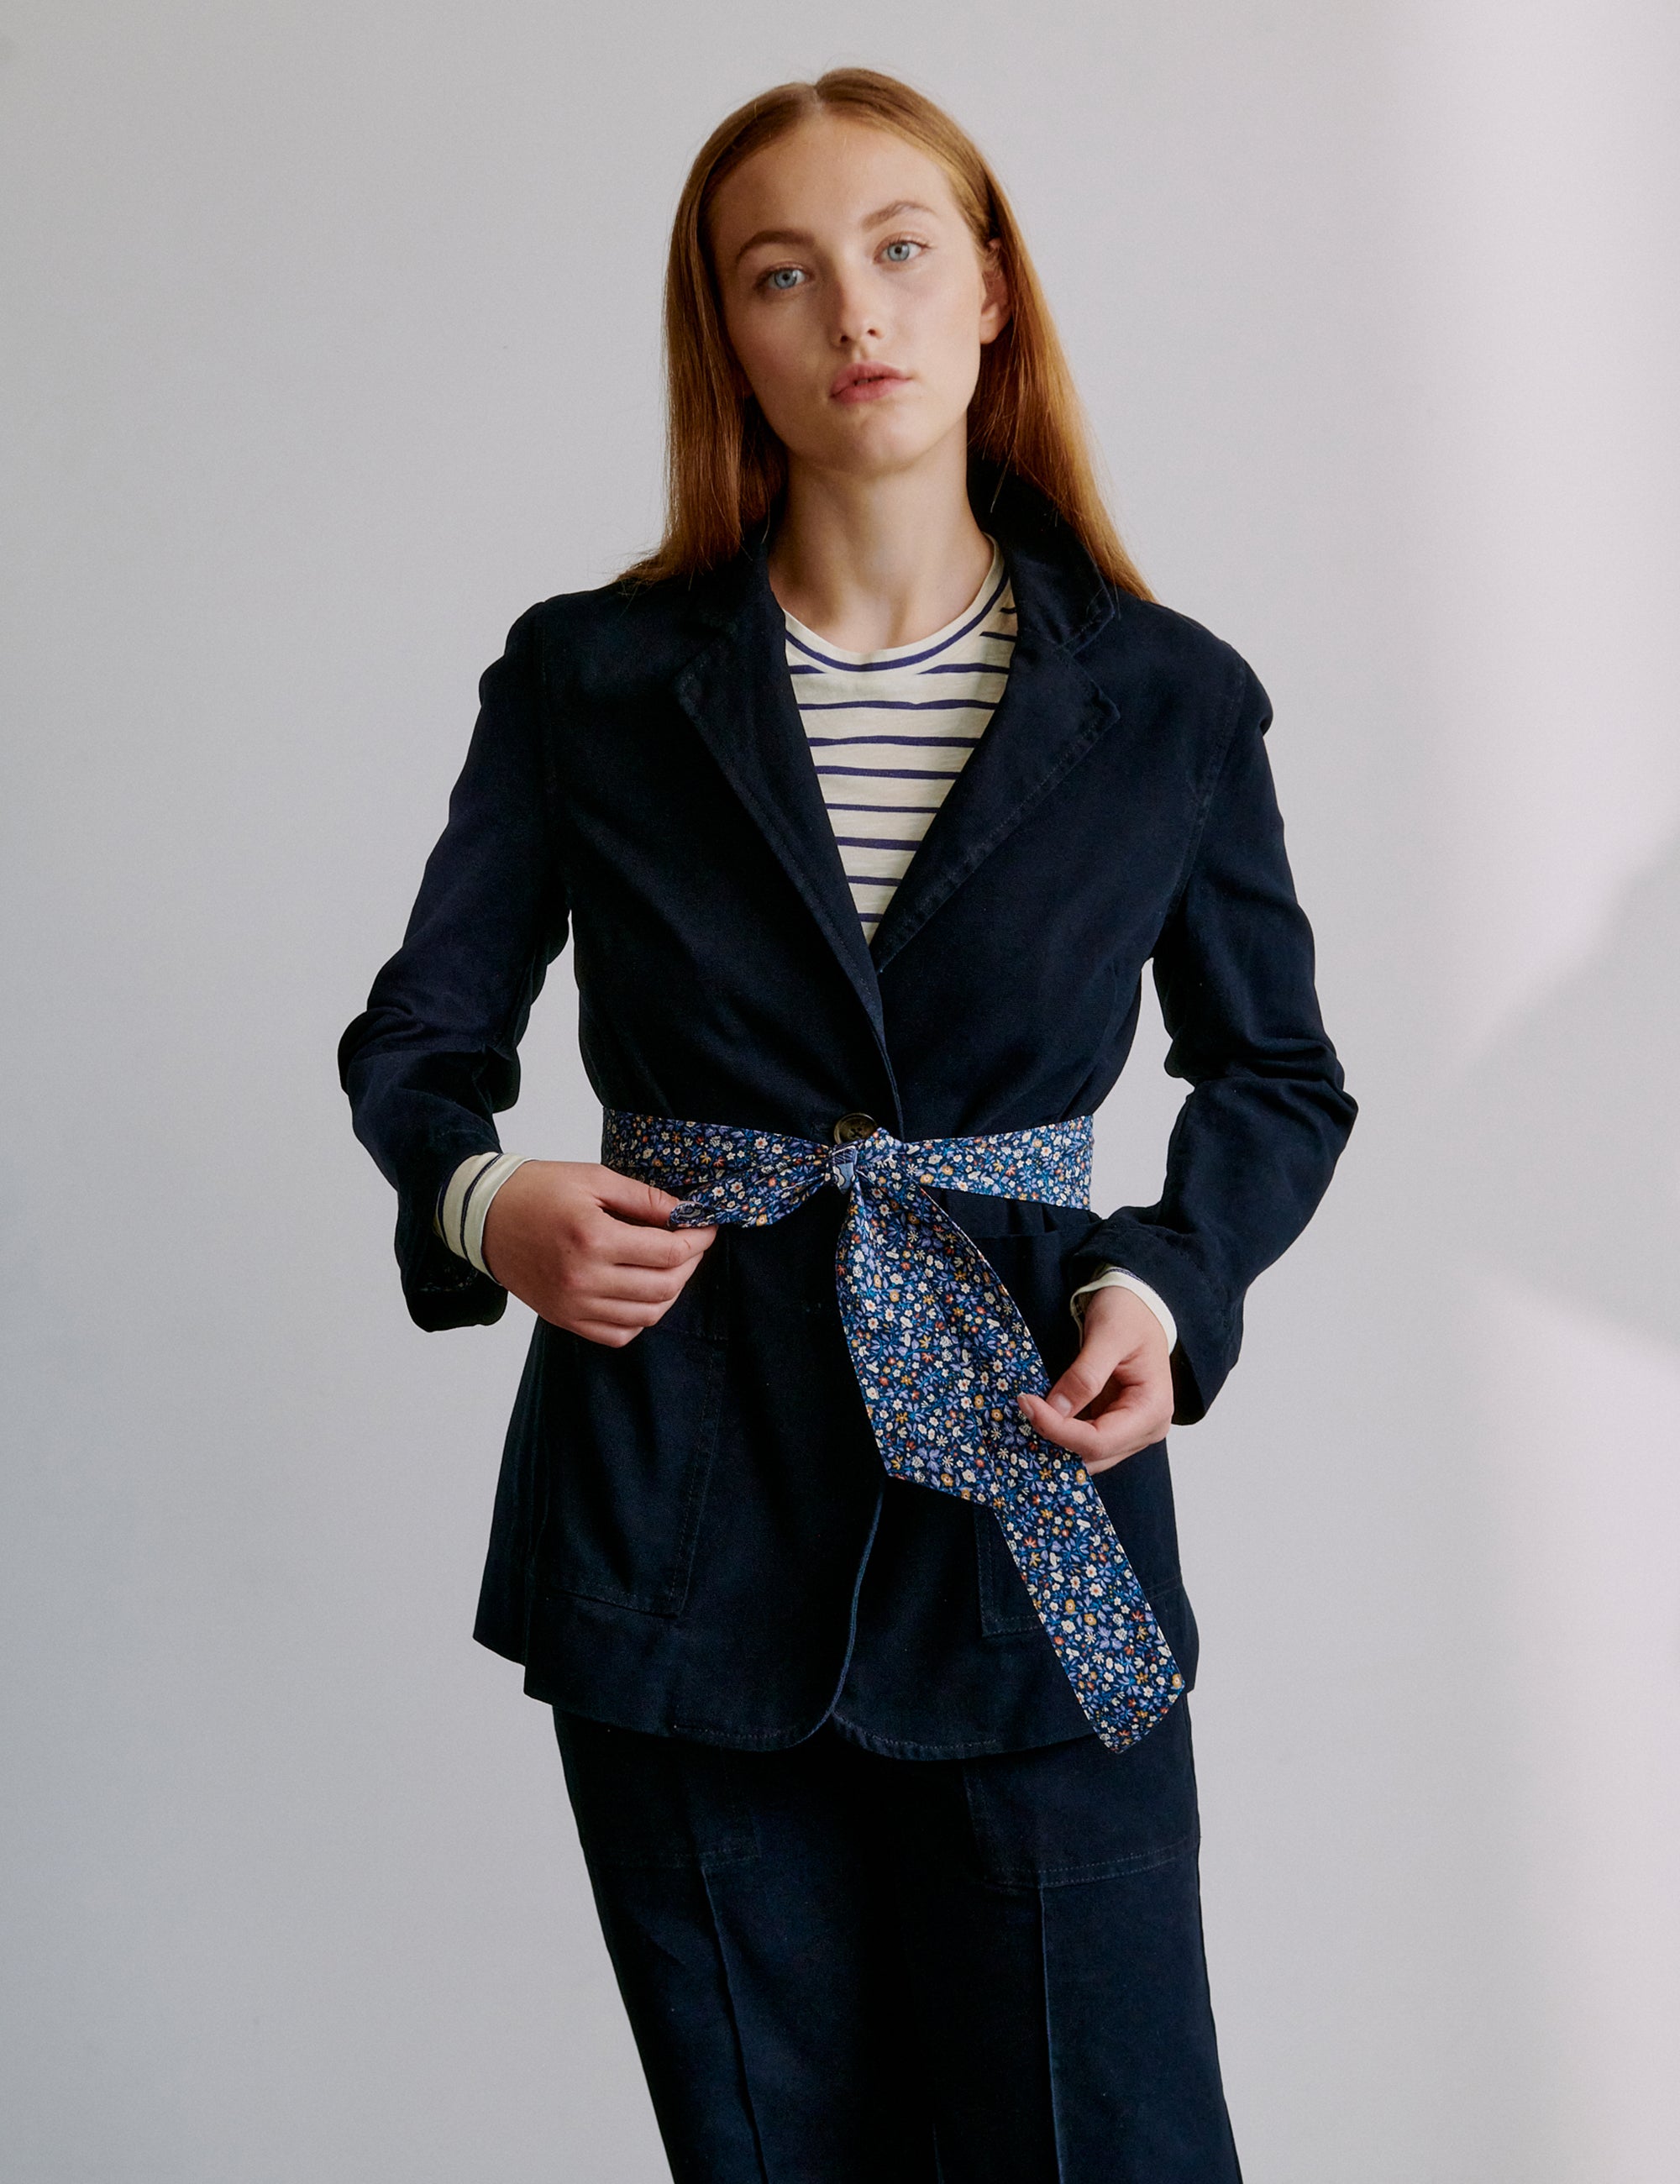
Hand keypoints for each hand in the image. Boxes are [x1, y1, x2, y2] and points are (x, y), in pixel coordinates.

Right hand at [479, 1160, 717, 1345]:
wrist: (482, 1216)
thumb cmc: (536, 1191)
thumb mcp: (594, 1178)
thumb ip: (644, 1198)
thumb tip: (685, 1213)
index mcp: (593, 1239)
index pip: (668, 1253)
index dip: (698, 1240)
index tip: (706, 1227)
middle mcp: (584, 1279)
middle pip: (664, 1287)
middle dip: (689, 1265)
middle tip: (692, 1244)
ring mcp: (573, 1305)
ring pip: (646, 1316)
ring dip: (669, 1293)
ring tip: (670, 1266)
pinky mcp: (563, 1318)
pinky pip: (617, 1335)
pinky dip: (640, 1319)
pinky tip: (641, 1293)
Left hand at [1014, 1286, 1172, 1474]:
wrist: (1138, 1306)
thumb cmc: (1129, 1314)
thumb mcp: (1108, 1335)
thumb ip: (1085, 1375)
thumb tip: (1056, 1409)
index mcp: (1152, 1409)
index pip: (1099, 1440)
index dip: (1059, 1430)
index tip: (1027, 1404)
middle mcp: (1147, 1428)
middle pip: (1094, 1454)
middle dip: (1055, 1439)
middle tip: (1023, 1410)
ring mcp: (1131, 1430)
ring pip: (1088, 1455)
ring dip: (1056, 1441)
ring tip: (1029, 1415)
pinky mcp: (1115, 1425)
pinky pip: (1085, 1442)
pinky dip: (1062, 1434)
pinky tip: (1041, 1418)